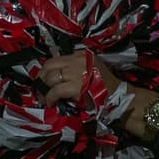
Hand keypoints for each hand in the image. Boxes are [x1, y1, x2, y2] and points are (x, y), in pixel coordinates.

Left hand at [39, 52, 158, 137]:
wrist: (118, 97)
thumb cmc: (106, 86)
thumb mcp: (92, 68)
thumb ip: (77, 67)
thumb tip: (58, 75)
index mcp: (81, 55)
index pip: (57, 59)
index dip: (47, 70)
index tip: (44, 80)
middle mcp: (77, 60)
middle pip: (50, 65)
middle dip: (41, 78)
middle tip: (39, 89)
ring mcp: (76, 72)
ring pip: (50, 77)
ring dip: (43, 89)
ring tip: (44, 98)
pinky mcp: (75, 86)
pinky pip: (55, 91)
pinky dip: (50, 98)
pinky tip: (50, 103)